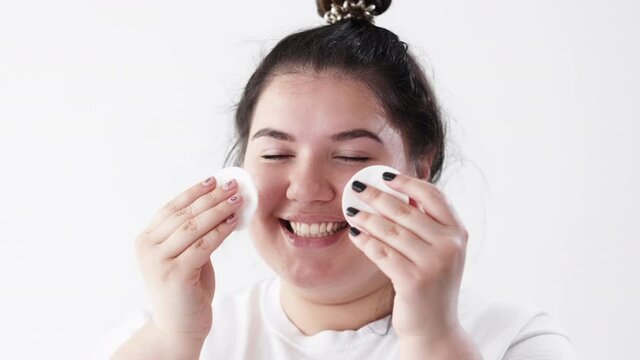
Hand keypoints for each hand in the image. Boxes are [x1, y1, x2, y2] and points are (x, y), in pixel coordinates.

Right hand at [134, 176, 241, 341]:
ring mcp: (158, 261)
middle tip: (232, 185)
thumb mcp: (186, 255)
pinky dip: (221, 231)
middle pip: (184, 214)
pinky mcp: (174, 274)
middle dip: (211, 197)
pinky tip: (234, 221)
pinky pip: (203, 245)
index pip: (171, 207)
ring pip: (193, 227)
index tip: (214, 179)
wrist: (180, 327)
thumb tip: (218, 204)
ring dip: (218, 210)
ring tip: (237, 199)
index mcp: (146, 240)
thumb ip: (193, 233)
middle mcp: (147, 248)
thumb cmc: (186, 290)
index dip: (194, 191)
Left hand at [346, 173, 467, 341]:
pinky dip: (365, 241)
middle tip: (357, 188)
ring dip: (366, 218)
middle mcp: (450, 246)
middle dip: (377, 197)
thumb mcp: (440, 250)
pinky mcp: (413, 281)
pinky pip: (381, 253)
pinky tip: (355, 234)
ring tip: (351, 211)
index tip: (385, 176)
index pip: (433, 196)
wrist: (436, 327)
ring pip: (390, 231)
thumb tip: (396, 193)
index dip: (408, 182)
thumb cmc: (432, 283)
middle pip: (406, 211)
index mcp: (458, 233)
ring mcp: (433, 264)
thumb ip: (427, 223)